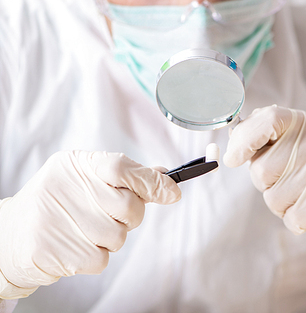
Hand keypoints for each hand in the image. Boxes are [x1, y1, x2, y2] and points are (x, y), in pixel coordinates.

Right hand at [0, 151, 180, 298]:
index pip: (121, 166)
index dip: (151, 181)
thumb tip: (166, 180)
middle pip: (128, 206)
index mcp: (75, 164)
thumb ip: (127, 178)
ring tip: (86, 229)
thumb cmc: (60, 204)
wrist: (13, 235)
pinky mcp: (53, 250)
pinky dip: (96, 255)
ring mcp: (56, 218)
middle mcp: (64, 186)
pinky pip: (101, 258)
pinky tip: (76, 245)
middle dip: (131, 216)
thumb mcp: (88, 180)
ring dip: (111, 238)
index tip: (172, 192)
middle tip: (111, 214)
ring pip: (118, 235)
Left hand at [224, 106, 305, 248]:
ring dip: (279, 204)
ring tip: (298, 195)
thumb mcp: (284, 147)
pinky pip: (292, 218)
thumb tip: (232, 152)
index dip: (244, 139)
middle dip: (264, 183)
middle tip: (283, 181)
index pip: (269, 120)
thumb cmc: (304, 172)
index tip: (233, 159)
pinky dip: (293, 220)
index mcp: (302, 122)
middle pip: (263, 169)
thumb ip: (258, 141)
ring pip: (274, 198)